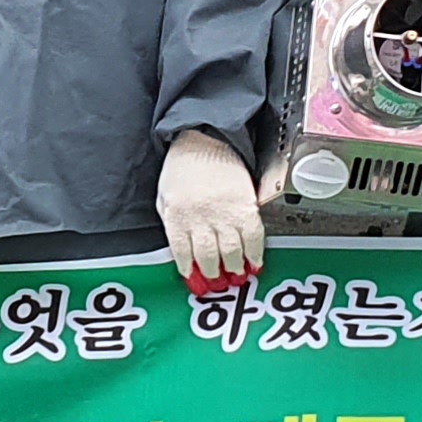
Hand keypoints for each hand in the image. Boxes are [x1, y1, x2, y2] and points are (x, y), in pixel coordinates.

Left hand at [157, 130, 265, 291]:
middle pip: (209, 256)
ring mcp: (224, 212)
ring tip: (237, 274)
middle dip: (214, 273)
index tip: (195, 281)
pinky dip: (255, 252)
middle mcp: (201, 217)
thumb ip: (174, 224)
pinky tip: (255, 260)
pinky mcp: (245, 205)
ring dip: (235, 266)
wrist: (204, 139)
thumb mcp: (165, 197)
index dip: (189, 270)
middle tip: (218, 282)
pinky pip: (254, 235)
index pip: (183, 253)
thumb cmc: (182, 167)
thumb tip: (184, 252)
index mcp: (178, 216)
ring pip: (232, 250)